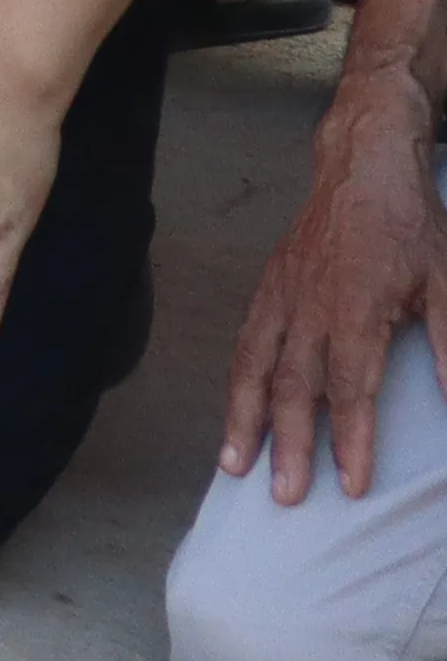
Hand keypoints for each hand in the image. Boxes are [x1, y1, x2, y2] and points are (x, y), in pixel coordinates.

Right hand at [221, 102, 446, 502]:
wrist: (363, 164)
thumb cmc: (410, 224)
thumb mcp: (446, 280)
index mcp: (356, 307)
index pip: (352, 387)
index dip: (352, 439)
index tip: (351, 484)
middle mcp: (309, 306)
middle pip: (293, 387)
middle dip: (288, 445)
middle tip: (285, 495)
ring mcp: (282, 296)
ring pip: (255, 368)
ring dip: (244, 420)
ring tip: (235, 466)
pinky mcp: (269, 287)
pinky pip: (246, 344)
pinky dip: (238, 384)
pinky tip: (235, 413)